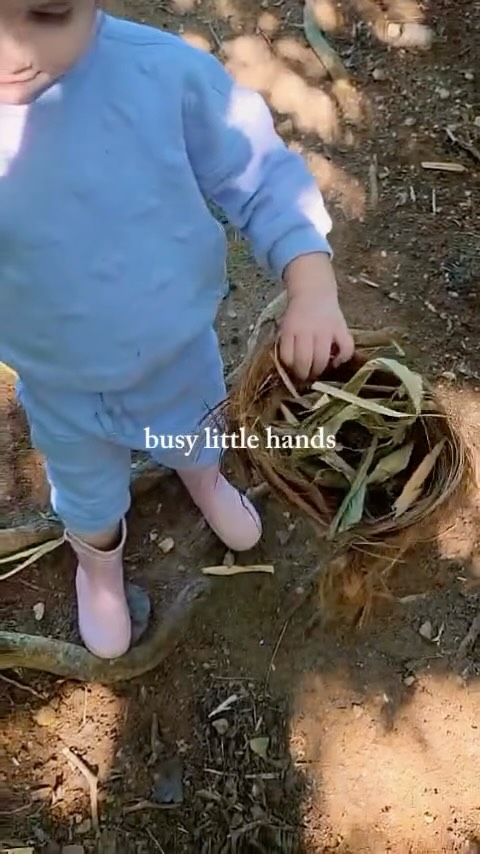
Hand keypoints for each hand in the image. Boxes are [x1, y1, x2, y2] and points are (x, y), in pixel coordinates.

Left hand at [279, 252, 353, 379]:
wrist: (313, 291)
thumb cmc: (298, 314)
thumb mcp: (285, 326)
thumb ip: (286, 344)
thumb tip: (288, 370)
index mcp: (290, 329)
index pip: (287, 357)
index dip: (289, 369)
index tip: (292, 373)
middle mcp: (307, 329)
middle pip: (304, 361)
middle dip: (304, 375)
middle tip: (305, 377)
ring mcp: (326, 329)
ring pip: (322, 359)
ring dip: (319, 370)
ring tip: (318, 371)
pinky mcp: (342, 328)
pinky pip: (346, 348)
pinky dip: (342, 358)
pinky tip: (336, 361)